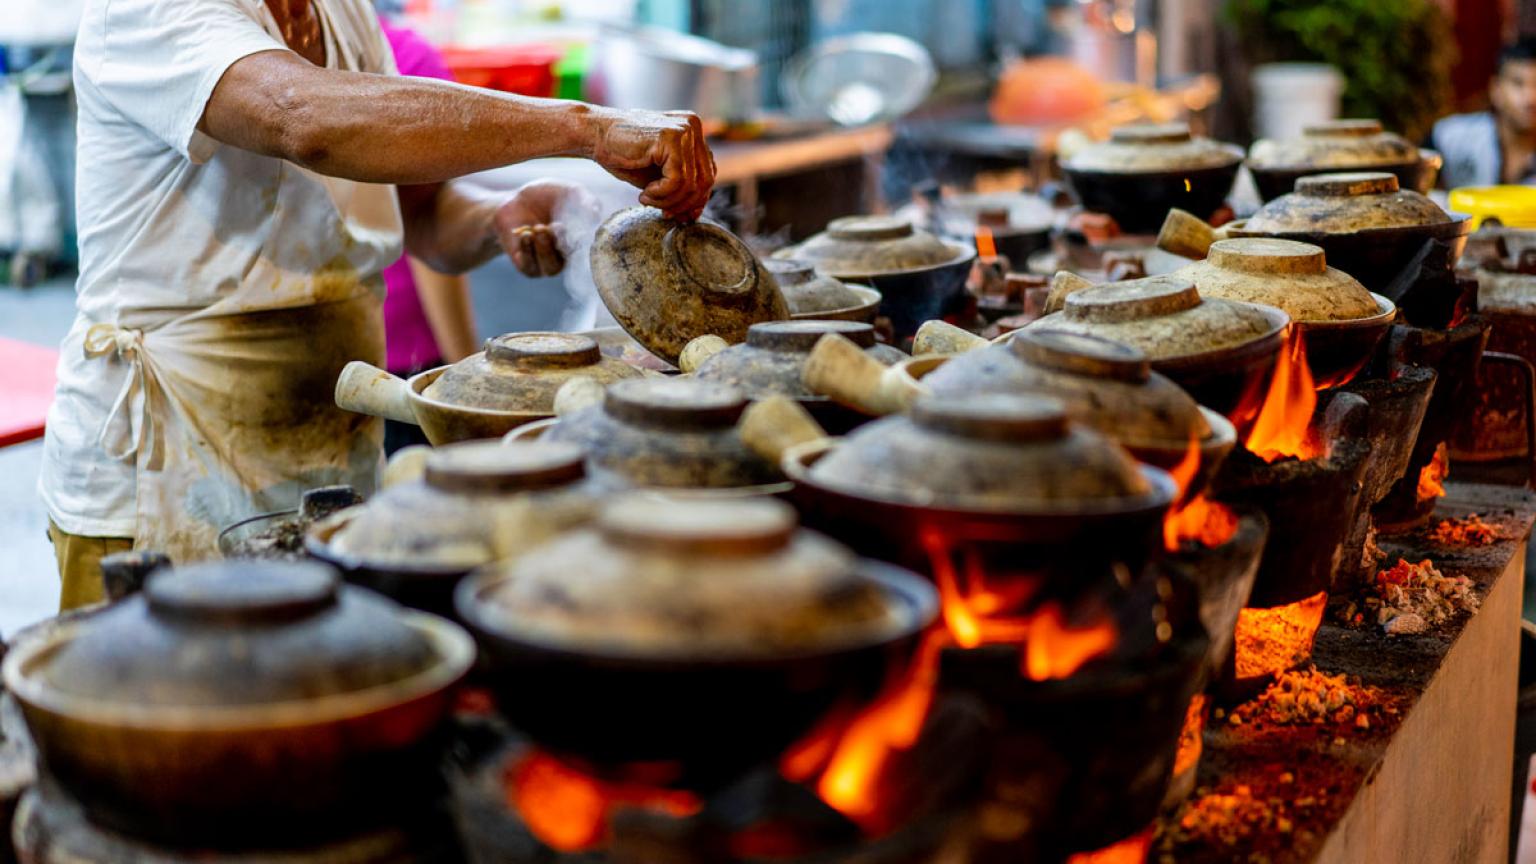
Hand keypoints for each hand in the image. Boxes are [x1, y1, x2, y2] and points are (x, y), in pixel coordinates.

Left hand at [492, 180, 600, 277]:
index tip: (578, 227)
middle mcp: (566, 256)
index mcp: (580, 241)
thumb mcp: (569, 192)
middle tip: (557, 225)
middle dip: (564, 243)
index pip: (588, 248)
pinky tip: (526, 234)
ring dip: (545, 248)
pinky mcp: (527, 267)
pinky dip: (528, 250)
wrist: (513, 202)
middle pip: (572, 260)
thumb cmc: (545, 197)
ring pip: (551, 268)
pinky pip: (531, 267)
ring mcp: (547, 264)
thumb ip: (586, 200)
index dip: (584, 240)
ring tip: (538, 228)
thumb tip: (596, 214)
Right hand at [592, 109, 715, 221]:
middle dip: (684, 204)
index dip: (695, 200)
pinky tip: (644, 193)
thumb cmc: (623, 155)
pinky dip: (661, 193)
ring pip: (692, 183)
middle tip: (664, 214)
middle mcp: (693, 126)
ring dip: (669, 201)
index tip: (676, 214)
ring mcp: (684, 129)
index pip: (708, 174)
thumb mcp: (658, 175)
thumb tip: (695, 214)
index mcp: (693, 132)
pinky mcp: (671, 136)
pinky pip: (677, 179)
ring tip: (648, 200)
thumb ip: (680, 187)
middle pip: (705, 180)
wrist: (594, 134)